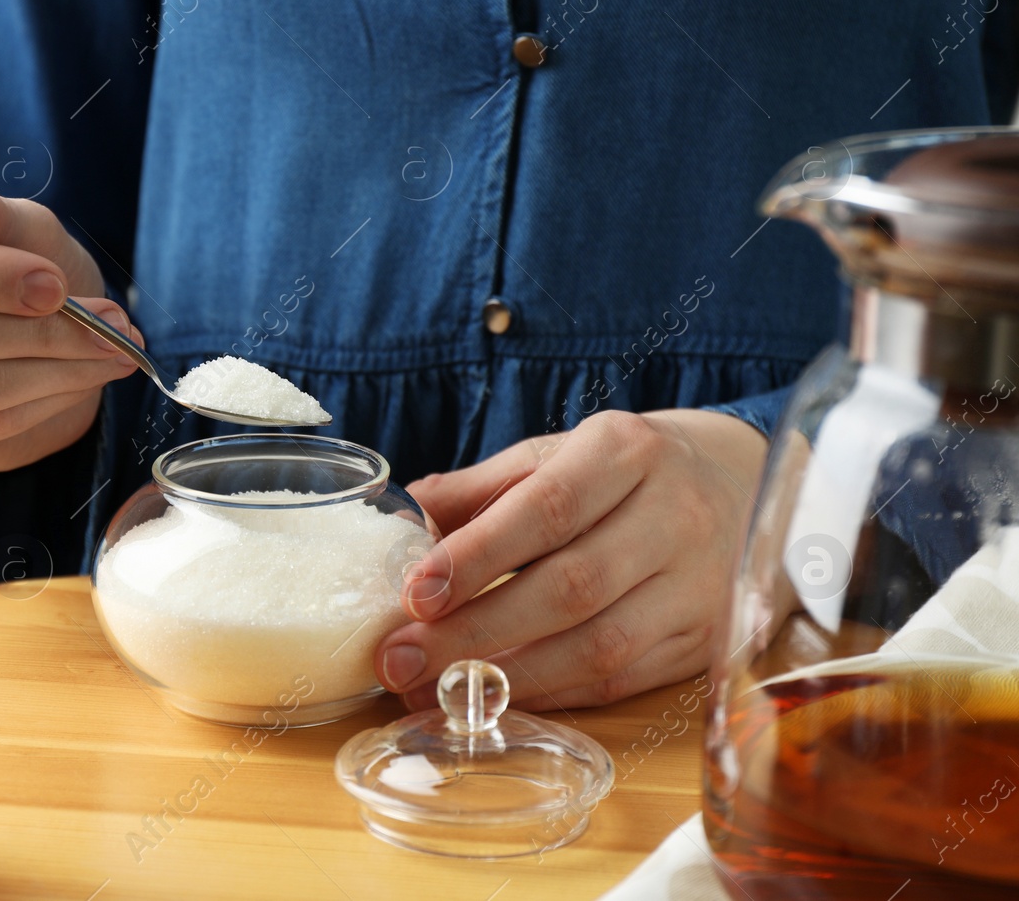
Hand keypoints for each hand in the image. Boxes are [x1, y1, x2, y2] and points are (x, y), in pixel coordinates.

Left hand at [377, 409, 766, 709]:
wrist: (746, 482)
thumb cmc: (626, 471)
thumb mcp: (557, 454)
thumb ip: (481, 488)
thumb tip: (402, 517)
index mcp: (626, 452)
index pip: (546, 509)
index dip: (476, 556)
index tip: (414, 594)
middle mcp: (675, 515)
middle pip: (570, 587)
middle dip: (475, 631)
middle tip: (400, 660)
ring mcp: (702, 583)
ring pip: (601, 645)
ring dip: (510, 675)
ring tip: (435, 689)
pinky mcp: (712, 638)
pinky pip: (625, 678)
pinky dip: (555, 693)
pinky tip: (498, 696)